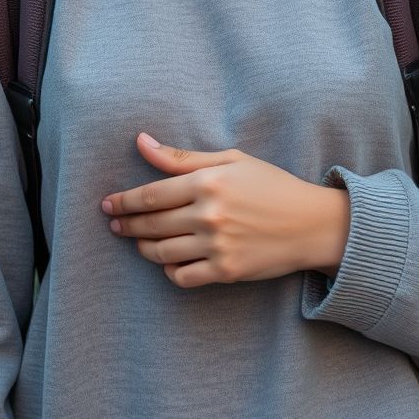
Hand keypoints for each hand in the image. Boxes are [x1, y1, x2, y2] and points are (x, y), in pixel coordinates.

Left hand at [100, 132, 347, 288]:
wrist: (311, 223)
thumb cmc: (270, 185)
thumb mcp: (230, 160)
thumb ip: (182, 156)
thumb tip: (141, 142)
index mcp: (208, 182)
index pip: (151, 195)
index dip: (124, 200)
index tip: (108, 204)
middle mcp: (209, 215)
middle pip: (152, 224)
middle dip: (126, 224)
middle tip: (114, 224)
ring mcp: (217, 246)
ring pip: (162, 253)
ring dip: (143, 247)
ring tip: (138, 241)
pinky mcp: (226, 271)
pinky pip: (183, 277)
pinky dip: (169, 271)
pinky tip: (168, 262)